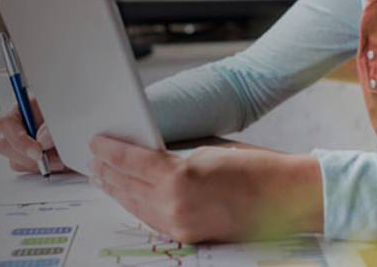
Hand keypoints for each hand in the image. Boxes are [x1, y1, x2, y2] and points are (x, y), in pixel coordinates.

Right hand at [0, 94, 65, 172]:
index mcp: (22, 108)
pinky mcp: (26, 159)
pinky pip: (26, 170)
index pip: (5, 122)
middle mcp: (16, 127)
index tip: (38, 151)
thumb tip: (42, 139)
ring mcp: (19, 144)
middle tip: (54, 158)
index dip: (18, 139)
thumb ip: (51, 125)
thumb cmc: (71, 113)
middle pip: (4, 146)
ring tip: (61, 158)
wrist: (82, 127)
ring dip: (39, 165)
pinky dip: (43, 169)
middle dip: (29, 157)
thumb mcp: (63, 113)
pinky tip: (57, 162)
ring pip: (15, 161)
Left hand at [88, 135, 323, 242]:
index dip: (110, 150)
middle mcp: (174, 204)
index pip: (131, 161)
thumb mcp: (208, 151)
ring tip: (102, 178)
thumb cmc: (256, 167)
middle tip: (91, 160)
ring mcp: (180, 224)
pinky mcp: (188, 236)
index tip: (95, 142)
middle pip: (128, 186)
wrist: (286, 197)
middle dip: (107, 172)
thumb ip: (174, 157)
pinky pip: (153, 219)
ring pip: (136, 206)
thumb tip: (147, 156)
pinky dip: (138, 206)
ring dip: (117, 191)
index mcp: (178, 176)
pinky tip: (130, 197)